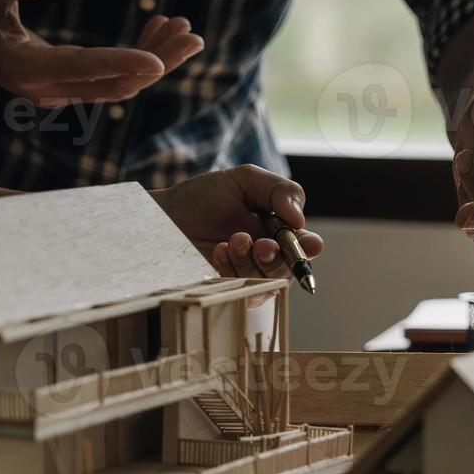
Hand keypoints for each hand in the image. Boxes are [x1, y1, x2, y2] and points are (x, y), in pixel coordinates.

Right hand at [0, 0, 204, 107]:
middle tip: (193, 36)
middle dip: (158, 62)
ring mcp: (58, 91)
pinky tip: (158, 28)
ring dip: (155, 59)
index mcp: (24, 69)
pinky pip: (111, 76)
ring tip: (186, 29)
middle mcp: (46, 88)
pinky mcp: (66, 84)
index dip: (122, 64)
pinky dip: (137, 56)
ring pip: (118, 84)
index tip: (160, 60)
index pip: (83, 68)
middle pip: (114, 86)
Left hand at [149, 165, 324, 277]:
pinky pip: (242, 294)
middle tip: (261, 245)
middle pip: (288, 269)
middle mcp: (267, 257)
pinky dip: (233, 273)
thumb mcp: (244, 180)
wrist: (163, 216)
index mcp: (278, 232)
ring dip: (251, 262)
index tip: (310, 244)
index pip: (304, 245)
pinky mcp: (228, 292)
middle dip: (277, 257)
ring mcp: (248, 277)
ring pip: (266, 282)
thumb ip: (280, 191)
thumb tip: (299, 219)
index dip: (309, 248)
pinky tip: (218, 253)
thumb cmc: (204, 197)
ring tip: (231, 241)